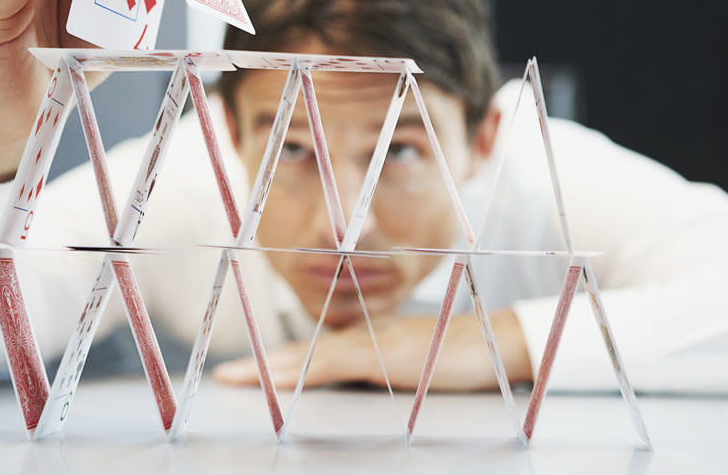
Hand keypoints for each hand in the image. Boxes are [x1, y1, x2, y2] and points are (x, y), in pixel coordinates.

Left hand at [213, 309, 532, 391]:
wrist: (500, 342)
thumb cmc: (461, 357)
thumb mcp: (415, 368)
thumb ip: (385, 373)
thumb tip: (357, 392)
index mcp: (370, 341)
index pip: (314, 353)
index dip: (279, 363)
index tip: (247, 372)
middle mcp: (366, 336)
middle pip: (304, 352)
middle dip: (264, 365)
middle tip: (227, 376)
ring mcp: (376, 343)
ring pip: (313, 356)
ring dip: (274, 368)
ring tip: (240, 378)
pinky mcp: (389, 355)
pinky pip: (339, 363)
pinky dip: (308, 371)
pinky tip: (286, 380)